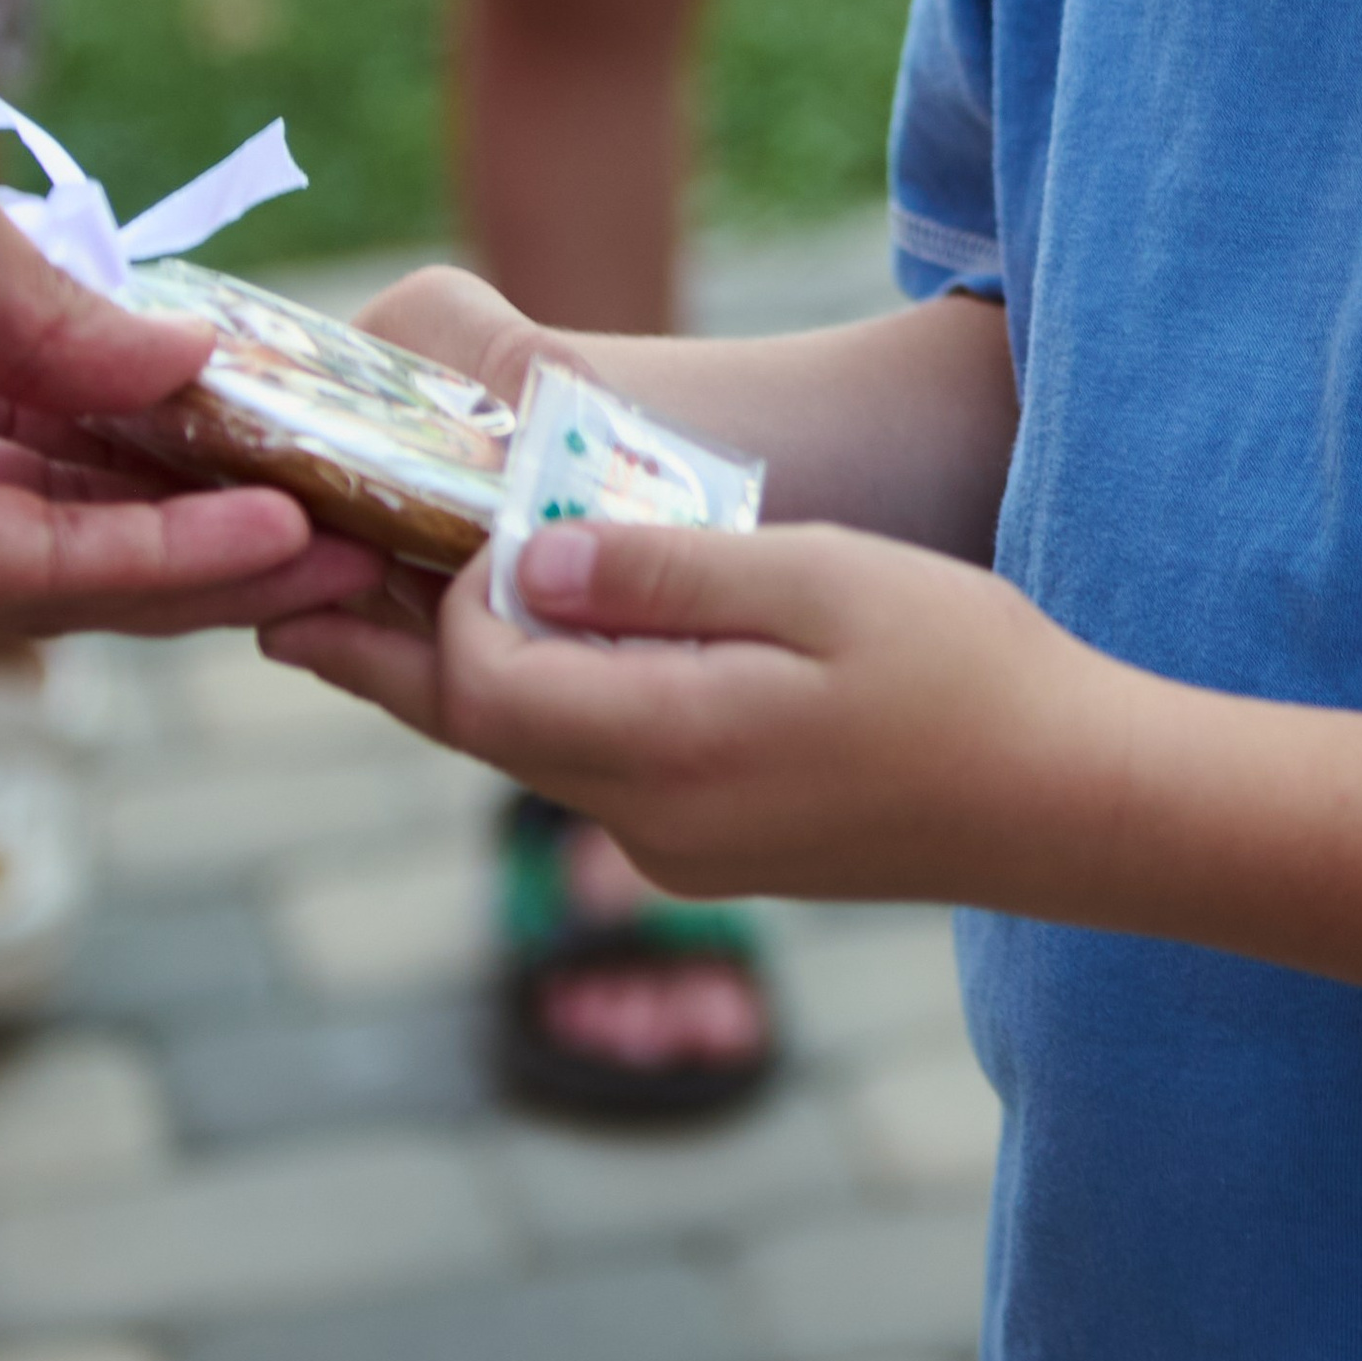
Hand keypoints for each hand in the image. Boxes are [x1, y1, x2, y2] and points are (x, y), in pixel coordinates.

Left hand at [0, 82, 384, 635]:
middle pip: (65, 496)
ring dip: (205, 558)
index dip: (168, 422)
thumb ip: (52, 302)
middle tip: (346, 520)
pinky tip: (259, 542)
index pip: (43, 399)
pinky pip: (11, 568)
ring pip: (53, 554)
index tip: (282, 423)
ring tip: (340, 546)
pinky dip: (146, 562)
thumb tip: (190, 367)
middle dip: (208, 514)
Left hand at [266, 512, 1117, 909]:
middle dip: (384, 653)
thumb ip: (663, 571)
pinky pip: (598, 764)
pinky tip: (546, 637)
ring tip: (388, 594)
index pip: (481, 685)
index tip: (457, 512)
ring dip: (469, 672)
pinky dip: (553, 697)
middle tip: (284, 589)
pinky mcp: (721, 845)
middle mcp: (651, 822)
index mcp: (668, 750)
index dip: (443, 600)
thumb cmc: (967, 671)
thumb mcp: (817, 585)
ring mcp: (684, 848)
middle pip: (476, 732)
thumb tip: (521, 557)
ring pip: (534, 749)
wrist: (1077, 802)